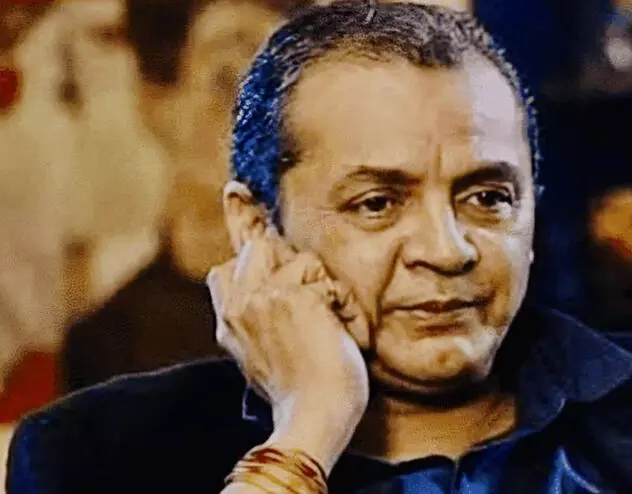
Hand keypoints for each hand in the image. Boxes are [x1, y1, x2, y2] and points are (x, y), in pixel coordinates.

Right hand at [207, 223, 369, 470]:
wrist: (313, 417)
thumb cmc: (303, 391)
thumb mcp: (266, 353)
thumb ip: (259, 316)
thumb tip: (266, 282)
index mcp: (229, 321)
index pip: (227, 265)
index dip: (239, 227)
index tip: (236, 191)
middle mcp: (237, 304)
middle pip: (259, 245)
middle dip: (289, 258)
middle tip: (299, 270)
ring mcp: (260, 297)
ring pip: (295, 257)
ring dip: (321, 287)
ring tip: (329, 327)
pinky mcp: (290, 296)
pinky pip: (324, 277)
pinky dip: (341, 304)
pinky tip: (340, 333)